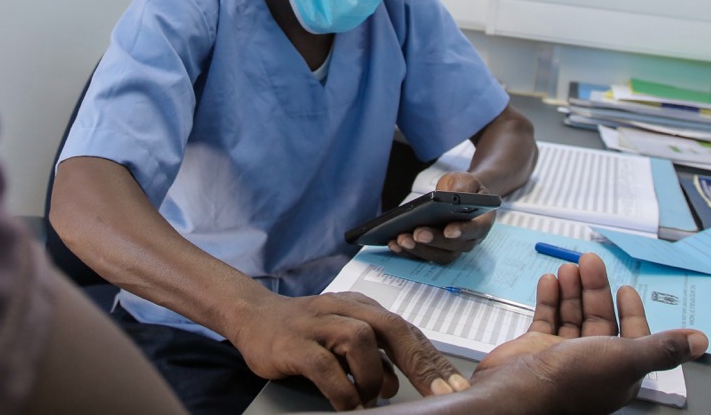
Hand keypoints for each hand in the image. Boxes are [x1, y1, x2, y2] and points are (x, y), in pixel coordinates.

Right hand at [228, 290, 469, 409]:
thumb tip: (397, 385)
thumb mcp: (343, 340)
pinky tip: (346, 404)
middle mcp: (343, 308)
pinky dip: (342, 389)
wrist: (253, 316)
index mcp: (361, 306)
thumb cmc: (305, 333)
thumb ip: (372, 358)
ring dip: (372, 377)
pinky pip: (325, 366)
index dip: (433, 359)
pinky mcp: (294, 343)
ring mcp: (318, 323)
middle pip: (392, 328)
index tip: (457, 387)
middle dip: (420, 364)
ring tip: (367, 399)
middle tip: (440, 395)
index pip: (406, 330)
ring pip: (360, 340)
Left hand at [386, 172, 493, 263]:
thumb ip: (463, 187)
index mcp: (481, 221)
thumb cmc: (465, 188)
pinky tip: (393, 243)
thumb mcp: (466, 180)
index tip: (448, 230)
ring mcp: (452, 248)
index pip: (476, 230)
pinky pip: (423, 256)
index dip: (463, 231)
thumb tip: (451, 196)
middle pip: (454, 248)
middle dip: (434, 241)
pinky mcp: (436, 250)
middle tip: (416, 233)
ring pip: (438, 256)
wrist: (462, 194)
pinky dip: (408, 252)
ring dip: (418, 250)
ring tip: (400, 239)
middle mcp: (469, 239)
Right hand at [465, 252, 707, 414]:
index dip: (631, 312)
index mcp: (618, 370)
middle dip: (596, 289)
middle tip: (590, 261)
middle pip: (598, 319)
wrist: (519, 392)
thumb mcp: (625, 359)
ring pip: (572, 315)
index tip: (626, 289)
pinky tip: (550, 281)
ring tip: (569, 267)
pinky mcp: (535, 348)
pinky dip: (549, 299)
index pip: (630, 336)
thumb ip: (662, 348)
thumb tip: (701, 341)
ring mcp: (561, 355)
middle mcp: (591, 363)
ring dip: (573, 290)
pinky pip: (546, 318)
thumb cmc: (573, 380)